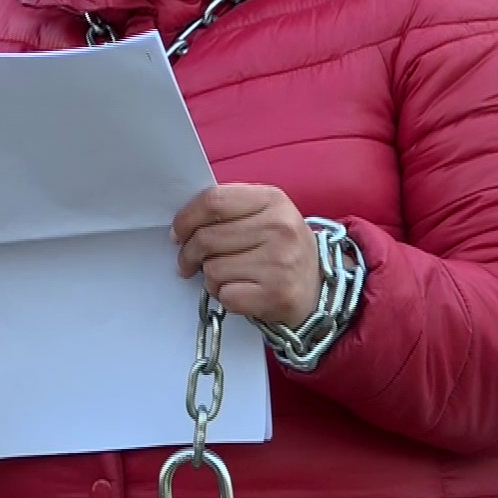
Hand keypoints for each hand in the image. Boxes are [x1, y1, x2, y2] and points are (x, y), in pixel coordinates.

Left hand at [172, 185, 320, 327]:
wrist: (319, 288)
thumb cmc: (282, 249)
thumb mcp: (265, 214)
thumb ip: (228, 209)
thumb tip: (182, 225)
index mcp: (272, 200)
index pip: (212, 200)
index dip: (185, 219)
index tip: (178, 233)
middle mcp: (279, 228)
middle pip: (206, 238)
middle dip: (188, 254)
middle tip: (189, 262)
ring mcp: (280, 262)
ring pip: (212, 270)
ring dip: (210, 278)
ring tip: (228, 277)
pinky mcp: (276, 294)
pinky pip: (225, 295)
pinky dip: (225, 297)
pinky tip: (241, 292)